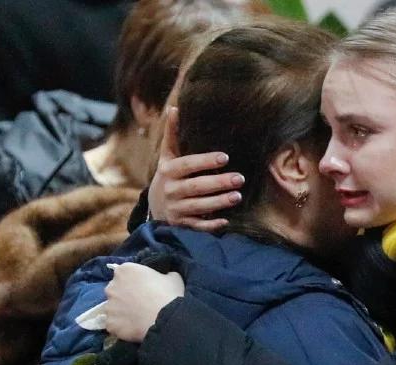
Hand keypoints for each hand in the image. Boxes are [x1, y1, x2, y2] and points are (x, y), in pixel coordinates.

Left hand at [103, 262, 185, 342]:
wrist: (167, 320)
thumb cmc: (170, 295)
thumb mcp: (173, 277)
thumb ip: (163, 274)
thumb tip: (164, 277)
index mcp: (125, 270)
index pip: (124, 273)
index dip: (134, 281)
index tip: (143, 288)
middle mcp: (112, 286)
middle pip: (115, 290)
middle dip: (125, 295)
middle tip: (140, 303)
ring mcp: (109, 306)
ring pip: (113, 309)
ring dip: (122, 312)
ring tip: (137, 319)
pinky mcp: (110, 324)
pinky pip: (114, 325)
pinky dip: (122, 327)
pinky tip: (134, 329)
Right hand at [148, 106, 244, 231]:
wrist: (155, 207)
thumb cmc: (168, 176)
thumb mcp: (167, 156)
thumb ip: (172, 135)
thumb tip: (174, 108)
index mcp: (168, 171)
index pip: (187, 164)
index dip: (205, 161)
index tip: (225, 157)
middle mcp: (170, 190)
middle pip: (196, 186)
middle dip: (218, 183)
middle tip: (240, 178)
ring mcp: (176, 209)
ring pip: (198, 207)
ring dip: (218, 203)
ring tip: (237, 196)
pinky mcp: (181, 224)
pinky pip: (197, 225)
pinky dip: (210, 225)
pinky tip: (226, 221)